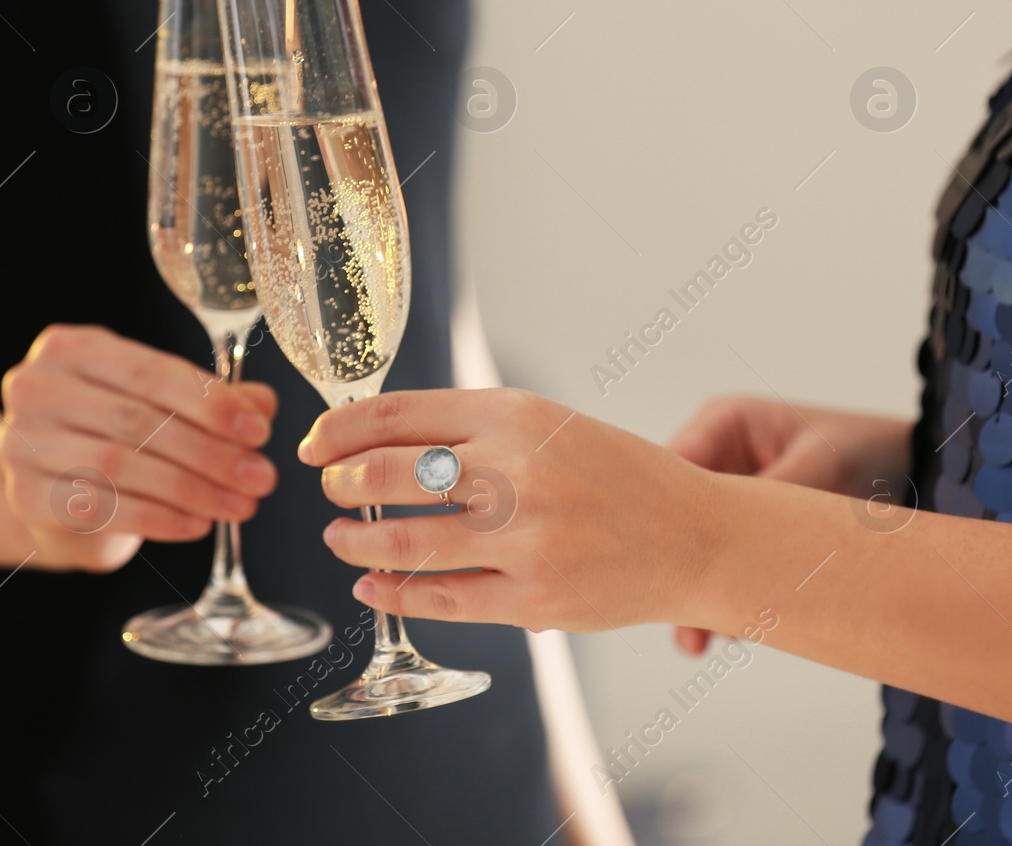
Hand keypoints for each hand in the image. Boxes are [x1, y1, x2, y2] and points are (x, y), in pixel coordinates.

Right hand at [0, 324, 278, 571]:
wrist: (55, 484)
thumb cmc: (117, 432)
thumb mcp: (163, 403)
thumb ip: (213, 399)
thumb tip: (264, 405)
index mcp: (74, 349)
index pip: (152, 372)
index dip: (212, 403)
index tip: (260, 433)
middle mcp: (37, 388)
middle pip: (139, 421)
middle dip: (212, 453)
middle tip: (261, 478)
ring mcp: (22, 442)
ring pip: (120, 465)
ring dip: (192, 489)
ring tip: (241, 505)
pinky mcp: (25, 495)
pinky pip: (101, 508)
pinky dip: (158, 518)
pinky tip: (198, 524)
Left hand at [305, 388, 712, 631]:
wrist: (695, 536)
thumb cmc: (620, 478)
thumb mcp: (552, 426)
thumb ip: (477, 429)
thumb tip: (384, 442)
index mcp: (517, 414)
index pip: (398, 413)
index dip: (340, 430)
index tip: (317, 444)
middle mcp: (518, 470)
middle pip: (388, 474)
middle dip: (342, 483)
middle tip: (331, 490)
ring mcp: (524, 538)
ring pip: (404, 541)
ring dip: (356, 542)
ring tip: (341, 540)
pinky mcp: (532, 599)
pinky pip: (441, 598)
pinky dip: (394, 594)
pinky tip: (373, 589)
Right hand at [665, 395, 910, 652]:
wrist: (910, 470)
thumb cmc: (866, 450)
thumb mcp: (820, 467)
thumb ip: (771, 508)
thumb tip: (734, 556)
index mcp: (723, 425)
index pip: (670, 471)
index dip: (661, 520)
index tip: (668, 567)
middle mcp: (716, 460)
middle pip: (677, 520)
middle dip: (678, 572)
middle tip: (682, 627)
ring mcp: (728, 500)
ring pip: (698, 551)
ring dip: (702, 593)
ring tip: (699, 641)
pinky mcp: (745, 536)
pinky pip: (725, 569)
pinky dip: (728, 597)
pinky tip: (734, 628)